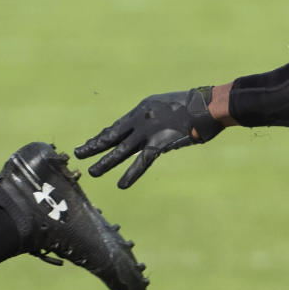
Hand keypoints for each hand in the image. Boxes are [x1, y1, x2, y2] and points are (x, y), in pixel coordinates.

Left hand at [75, 88, 223, 188]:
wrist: (209, 105)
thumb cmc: (197, 105)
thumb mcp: (171, 106)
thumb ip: (160, 118)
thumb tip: (157, 129)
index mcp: (144, 107)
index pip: (119, 124)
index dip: (104, 135)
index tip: (91, 142)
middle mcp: (141, 118)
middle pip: (113, 134)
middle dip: (95, 145)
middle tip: (79, 153)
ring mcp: (149, 131)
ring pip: (121, 150)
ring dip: (105, 162)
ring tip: (92, 172)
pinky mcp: (159, 143)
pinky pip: (141, 162)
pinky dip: (131, 174)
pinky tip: (121, 185)